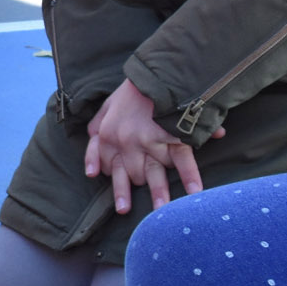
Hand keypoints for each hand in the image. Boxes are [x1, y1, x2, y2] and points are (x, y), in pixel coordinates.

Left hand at [84, 79, 212, 214]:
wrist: (159, 71)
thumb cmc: (135, 87)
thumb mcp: (108, 103)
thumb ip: (97, 125)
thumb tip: (91, 151)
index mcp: (109, 133)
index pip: (106, 162)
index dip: (109, 173)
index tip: (108, 187)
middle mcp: (126, 142)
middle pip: (130, 174)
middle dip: (130, 189)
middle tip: (125, 211)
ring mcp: (150, 142)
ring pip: (153, 175)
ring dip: (159, 195)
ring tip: (162, 213)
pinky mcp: (173, 138)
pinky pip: (183, 163)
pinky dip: (191, 178)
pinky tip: (195, 194)